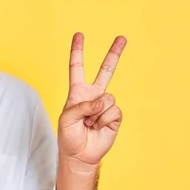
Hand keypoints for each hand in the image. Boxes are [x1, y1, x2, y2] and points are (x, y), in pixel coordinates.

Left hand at [57, 33, 126, 167]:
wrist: (80, 154)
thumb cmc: (69, 136)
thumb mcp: (67, 118)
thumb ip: (82, 106)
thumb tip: (102, 102)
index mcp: (77, 92)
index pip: (77, 68)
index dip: (77, 52)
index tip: (79, 35)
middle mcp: (93, 95)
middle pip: (105, 71)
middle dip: (114, 54)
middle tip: (122, 38)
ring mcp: (104, 105)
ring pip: (106, 98)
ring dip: (95, 113)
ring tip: (89, 123)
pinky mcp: (114, 116)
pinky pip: (113, 111)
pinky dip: (103, 120)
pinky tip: (97, 127)